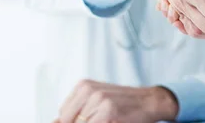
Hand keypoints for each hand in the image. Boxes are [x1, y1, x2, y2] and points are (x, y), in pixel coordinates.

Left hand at [54, 80, 177, 122]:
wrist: (150, 101)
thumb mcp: (97, 101)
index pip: (63, 114)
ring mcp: (99, 99)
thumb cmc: (123, 104)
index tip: (89, 117)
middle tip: (101, 118)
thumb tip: (54, 122)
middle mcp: (89, 90)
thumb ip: (76, 112)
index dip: (73, 122)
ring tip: (109, 118)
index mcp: (84, 86)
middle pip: (69, 121)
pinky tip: (113, 120)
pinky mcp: (109, 110)